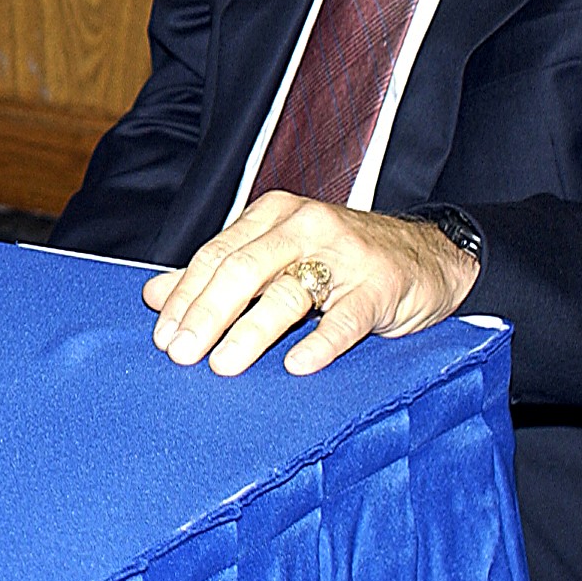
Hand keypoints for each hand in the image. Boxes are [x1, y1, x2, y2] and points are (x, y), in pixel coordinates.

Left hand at [143, 192, 480, 377]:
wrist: (428, 254)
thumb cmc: (341, 258)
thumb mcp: (277, 255)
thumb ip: (217, 274)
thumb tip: (152, 295)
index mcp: (272, 214)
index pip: (216, 255)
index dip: (185, 296)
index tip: (162, 334)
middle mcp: (304, 225)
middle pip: (243, 270)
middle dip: (207, 314)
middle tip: (182, 354)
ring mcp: (345, 254)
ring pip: (287, 294)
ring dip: (250, 333)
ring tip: (222, 365)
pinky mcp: (380, 287)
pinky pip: (345, 319)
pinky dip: (320, 344)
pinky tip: (296, 366)